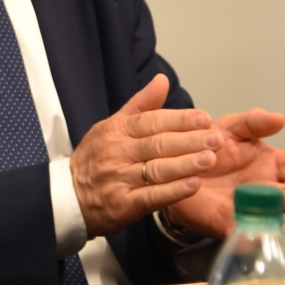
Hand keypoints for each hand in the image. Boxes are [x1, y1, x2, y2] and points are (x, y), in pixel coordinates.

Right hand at [69, 76, 218, 238]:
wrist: (68, 197)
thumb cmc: (94, 159)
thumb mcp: (111, 126)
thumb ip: (140, 105)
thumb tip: (162, 80)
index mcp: (117, 131)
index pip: (151, 121)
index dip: (179, 120)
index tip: (204, 119)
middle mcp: (118, 152)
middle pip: (157, 144)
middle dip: (189, 141)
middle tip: (216, 139)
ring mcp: (120, 178)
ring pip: (157, 169)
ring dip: (185, 164)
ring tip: (210, 159)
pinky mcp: (123, 204)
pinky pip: (152, 196)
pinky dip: (173, 191)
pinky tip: (193, 186)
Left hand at [163, 107, 284, 239]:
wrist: (177, 168)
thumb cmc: (212, 146)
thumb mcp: (231, 127)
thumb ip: (252, 122)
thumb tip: (279, 118)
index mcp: (271, 163)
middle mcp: (267, 188)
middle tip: (280, 192)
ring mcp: (251, 209)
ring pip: (272, 219)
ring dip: (266, 215)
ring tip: (253, 206)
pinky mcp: (229, 225)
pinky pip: (243, 235)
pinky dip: (244, 236)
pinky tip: (239, 231)